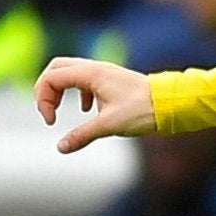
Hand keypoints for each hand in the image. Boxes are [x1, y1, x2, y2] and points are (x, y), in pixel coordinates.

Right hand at [36, 56, 155, 152]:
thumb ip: (82, 135)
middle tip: (49, 111)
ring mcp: (105, 72)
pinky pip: (86, 80)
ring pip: (71, 73)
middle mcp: (96, 68)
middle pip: (56, 69)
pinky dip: (78, 93)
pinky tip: (87, 110)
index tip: (51, 121)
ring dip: (61, 90)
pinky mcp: (113, 80)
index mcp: (91, 73)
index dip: (43, 99)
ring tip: (61, 111)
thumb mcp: (109, 125)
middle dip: (46, 90)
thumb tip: (61, 147)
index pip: (51, 78)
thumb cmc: (144, 110)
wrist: (172, 103)